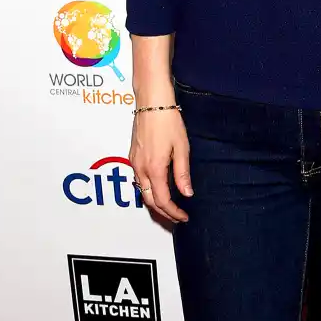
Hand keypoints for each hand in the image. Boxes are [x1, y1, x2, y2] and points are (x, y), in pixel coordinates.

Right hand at [128, 109, 192, 223]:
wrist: (152, 103)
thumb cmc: (168, 122)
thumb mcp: (181, 148)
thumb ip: (182, 173)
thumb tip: (187, 194)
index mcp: (154, 168)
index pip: (162, 200)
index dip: (173, 212)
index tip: (184, 217)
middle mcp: (140, 169)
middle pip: (149, 200)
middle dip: (163, 213)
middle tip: (177, 218)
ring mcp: (134, 163)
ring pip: (141, 191)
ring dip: (155, 203)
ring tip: (170, 208)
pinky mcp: (133, 156)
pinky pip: (138, 180)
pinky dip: (148, 191)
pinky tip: (158, 189)